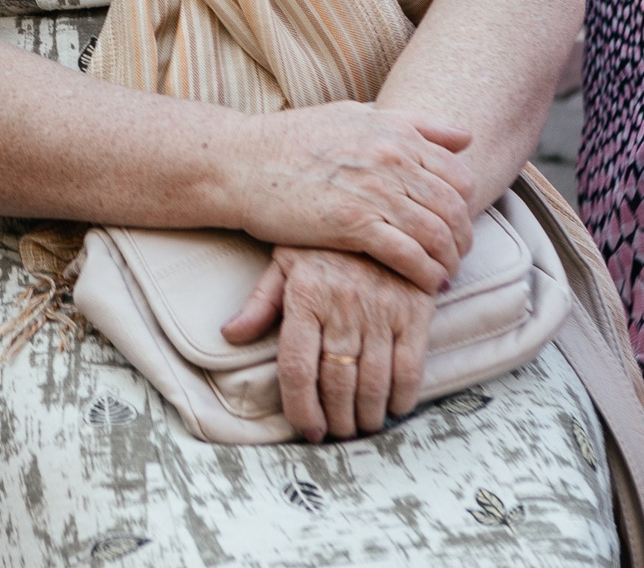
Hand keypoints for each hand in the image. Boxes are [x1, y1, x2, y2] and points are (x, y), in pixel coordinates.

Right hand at [223, 103, 476, 291]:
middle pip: (453, 208)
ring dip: (448, 260)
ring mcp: (373, 191)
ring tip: (444, 275)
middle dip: (462, 239)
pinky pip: (408, 254)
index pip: (457, 175)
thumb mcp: (353, 116)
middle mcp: (391, 158)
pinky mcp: (352, 223)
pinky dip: (425, 273)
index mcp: (394, 133)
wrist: (240, 162)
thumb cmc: (290, 140)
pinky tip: (425, 284)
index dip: (465, 206)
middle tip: (456, 257)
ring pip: (436, 233)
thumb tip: (464, 136)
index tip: (456, 225)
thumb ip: (411, 124)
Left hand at [223, 246, 435, 440]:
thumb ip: (260, 303)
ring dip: (367, 415)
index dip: (300, 407)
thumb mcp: (285, 261)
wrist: (381, 209)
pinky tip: (394, 408)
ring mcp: (381, 310)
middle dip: (336, 419)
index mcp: (306, 297)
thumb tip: (229, 335)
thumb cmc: (324, 242)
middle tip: (336, 433)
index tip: (307, 429)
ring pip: (373, 381)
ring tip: (361, 426)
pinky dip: (403, 396)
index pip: (297, 367)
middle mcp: (343, 307)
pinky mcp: (414, 311)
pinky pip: (410, 366)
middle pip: (336, 382)